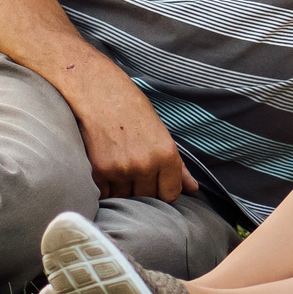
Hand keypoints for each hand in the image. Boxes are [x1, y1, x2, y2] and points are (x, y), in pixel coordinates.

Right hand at [65, 76, 197, 202]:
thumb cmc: (133, 111)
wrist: (100, 94)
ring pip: (125, 199)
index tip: (156, 184)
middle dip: (143, 190)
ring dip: (123, 191)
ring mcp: (121, 170)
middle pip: (148, 199)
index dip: (163, 192)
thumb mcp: (162, 135)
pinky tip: (106, 171)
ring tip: (120, 168)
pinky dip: (106, 189)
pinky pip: (106, 195)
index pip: (170, 195)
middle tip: (135, 171)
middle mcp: (145, 165)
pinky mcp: (99, 172)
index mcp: (166, 155)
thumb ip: (178, 167)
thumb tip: (193, 189)